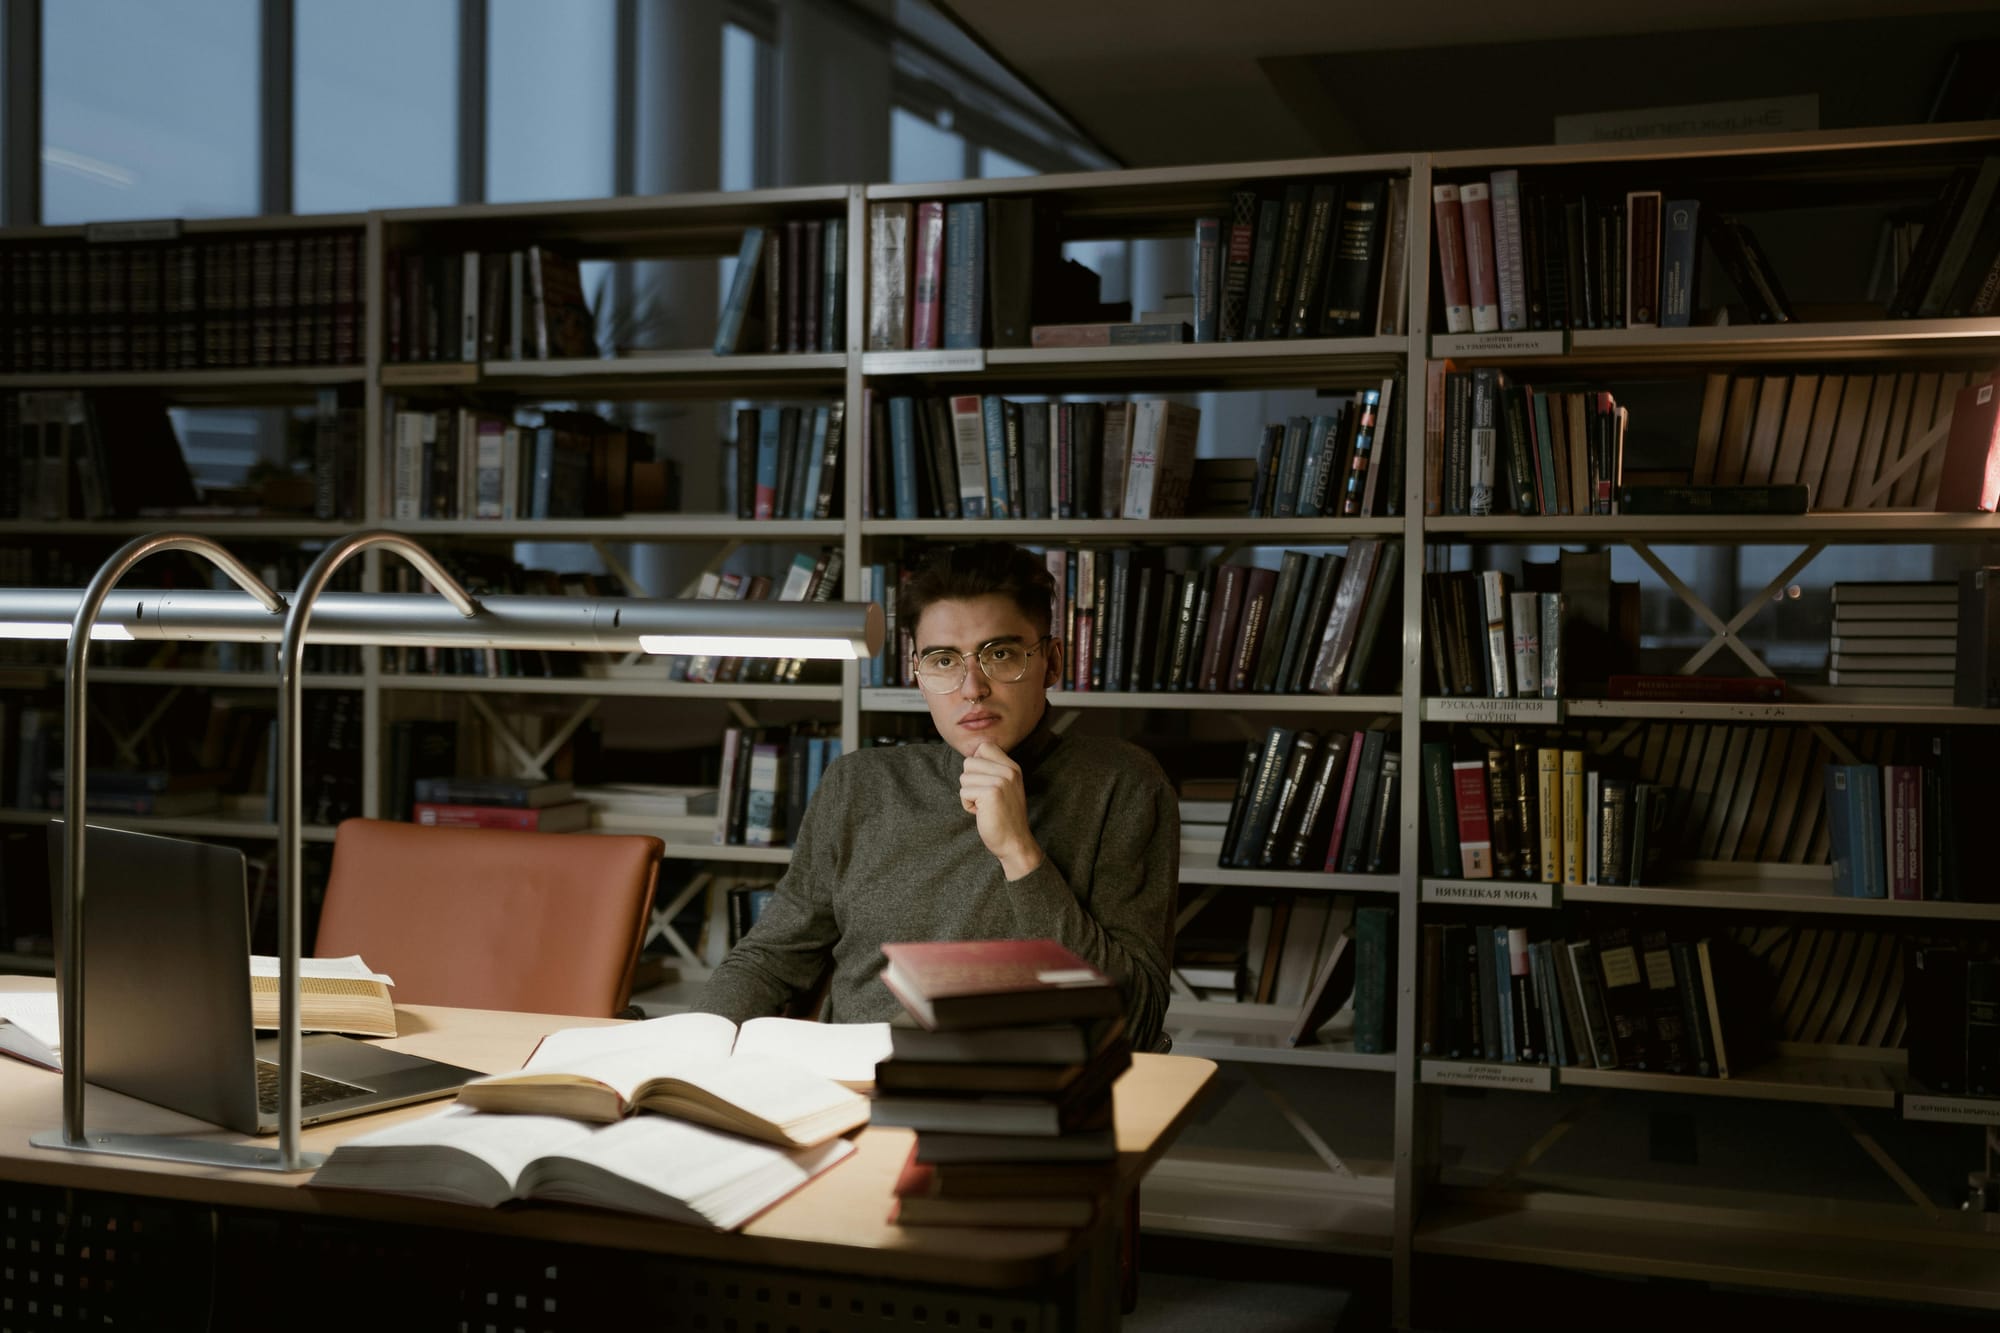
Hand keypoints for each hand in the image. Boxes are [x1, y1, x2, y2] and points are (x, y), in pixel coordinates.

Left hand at [959, 741, 1042, 879]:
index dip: (977, 764)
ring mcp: (1001, 781)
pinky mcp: (991, 793)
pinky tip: (982, 813)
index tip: (985, 782)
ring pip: (964, 777)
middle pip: (969, 762)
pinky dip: (968, 805)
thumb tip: (970, 756)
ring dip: (969, 795)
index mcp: (1012, 767)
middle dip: (970, 782)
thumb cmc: (1004, 816)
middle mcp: (1008, 770)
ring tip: (984, 806)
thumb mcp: (1005, 786)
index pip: (984, 747)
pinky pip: (963, 792)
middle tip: (985, 798)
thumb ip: (992, 770)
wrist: (1014, 842)